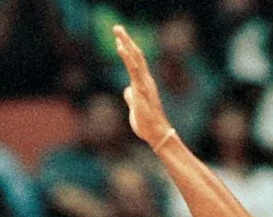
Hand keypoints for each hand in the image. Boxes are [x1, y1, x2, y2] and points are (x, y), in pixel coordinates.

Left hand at [112, 25, 174, 148]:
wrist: (155, 133)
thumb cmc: (146, 123)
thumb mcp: (135, 108)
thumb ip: (131, 97)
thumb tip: (127, 90)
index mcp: (142, 84)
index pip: (135, 62)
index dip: (127, 50)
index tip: (119, 39)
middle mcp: (145, 80)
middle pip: (136, 55)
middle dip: (126, 40)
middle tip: (117, 27)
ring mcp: (144, 83)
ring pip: (135, 58)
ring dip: (126, 43)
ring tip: (118, 32)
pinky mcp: (142, 89)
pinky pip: (134, 69)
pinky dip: (127, 57)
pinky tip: (121, 48)